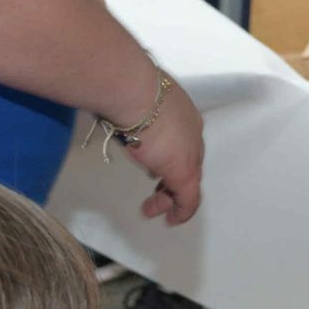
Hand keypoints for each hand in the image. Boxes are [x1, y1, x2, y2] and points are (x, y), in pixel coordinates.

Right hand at [124, 75, 202, 223]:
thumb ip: (132, 112)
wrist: (132, 89)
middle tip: (155, 191)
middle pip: (187, 161)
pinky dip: (182, 210)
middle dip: (170, 178)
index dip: (169, 156)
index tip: (154, 167)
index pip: (182, 140)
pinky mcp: (183, 171)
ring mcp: (190, 152)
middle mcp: (192, 131)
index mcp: (182, 111)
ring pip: (187, 182)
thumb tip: (117, 118)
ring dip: (170, 197)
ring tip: (152, 210)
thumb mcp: (132, 100)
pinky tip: (171, 220)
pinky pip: (188, 198)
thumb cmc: (127, 88)